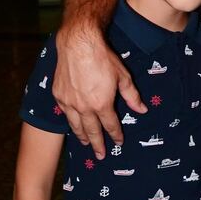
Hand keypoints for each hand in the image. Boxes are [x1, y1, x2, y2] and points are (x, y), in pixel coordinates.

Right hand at [52, 23, 146, 158]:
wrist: (78, 44)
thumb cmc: (103, 58)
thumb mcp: (123, 77)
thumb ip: (132, 96)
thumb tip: (141, 110)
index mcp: (101, 104)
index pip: (110, 125)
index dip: (116, 135)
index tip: (119, 142)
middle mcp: (84, 107)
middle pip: (92, 131)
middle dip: (98, 144)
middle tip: (101, 155)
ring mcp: (69, 102)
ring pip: (76, 125)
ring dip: (82, 136)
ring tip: (85, 144)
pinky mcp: (58, 95)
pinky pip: (65, 113)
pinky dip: (70, 121)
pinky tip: (73, 124)